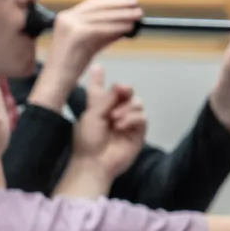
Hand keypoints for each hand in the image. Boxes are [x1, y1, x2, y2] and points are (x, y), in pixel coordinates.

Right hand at [48, 0, 144, 88]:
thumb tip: (125, 22)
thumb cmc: (71, 65)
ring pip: (103, 16)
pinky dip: (118, 27)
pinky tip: (129, 28)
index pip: (92, 2)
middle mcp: (66, 18)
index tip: (127, 0)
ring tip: (137, 15)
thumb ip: (104, 31)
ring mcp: (70, 25)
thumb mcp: (88, 43)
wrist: (57, 80)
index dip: (112, 0)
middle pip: (98, 6)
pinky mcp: (77, 35)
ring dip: (123, 15)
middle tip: (136, 4)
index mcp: (65, 17)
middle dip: (120, 4)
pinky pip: (103, 28)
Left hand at [74, 64, 147, 182]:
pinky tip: (121, 125)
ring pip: (136, 103)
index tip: (97, 68)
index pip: (100, 91)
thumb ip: (107, 98)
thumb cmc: (87, 141)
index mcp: (97, 108)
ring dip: (126, 108)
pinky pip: (142, 117)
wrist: (95, 163)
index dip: (98, 79)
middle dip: (124, 90)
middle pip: (125, 93)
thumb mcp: (92, 115)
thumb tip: (121, 85)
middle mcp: (112, 113)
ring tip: (114, 119)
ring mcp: (127, 122)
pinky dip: (132, 118)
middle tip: (121, 90)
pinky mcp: (137, 133)